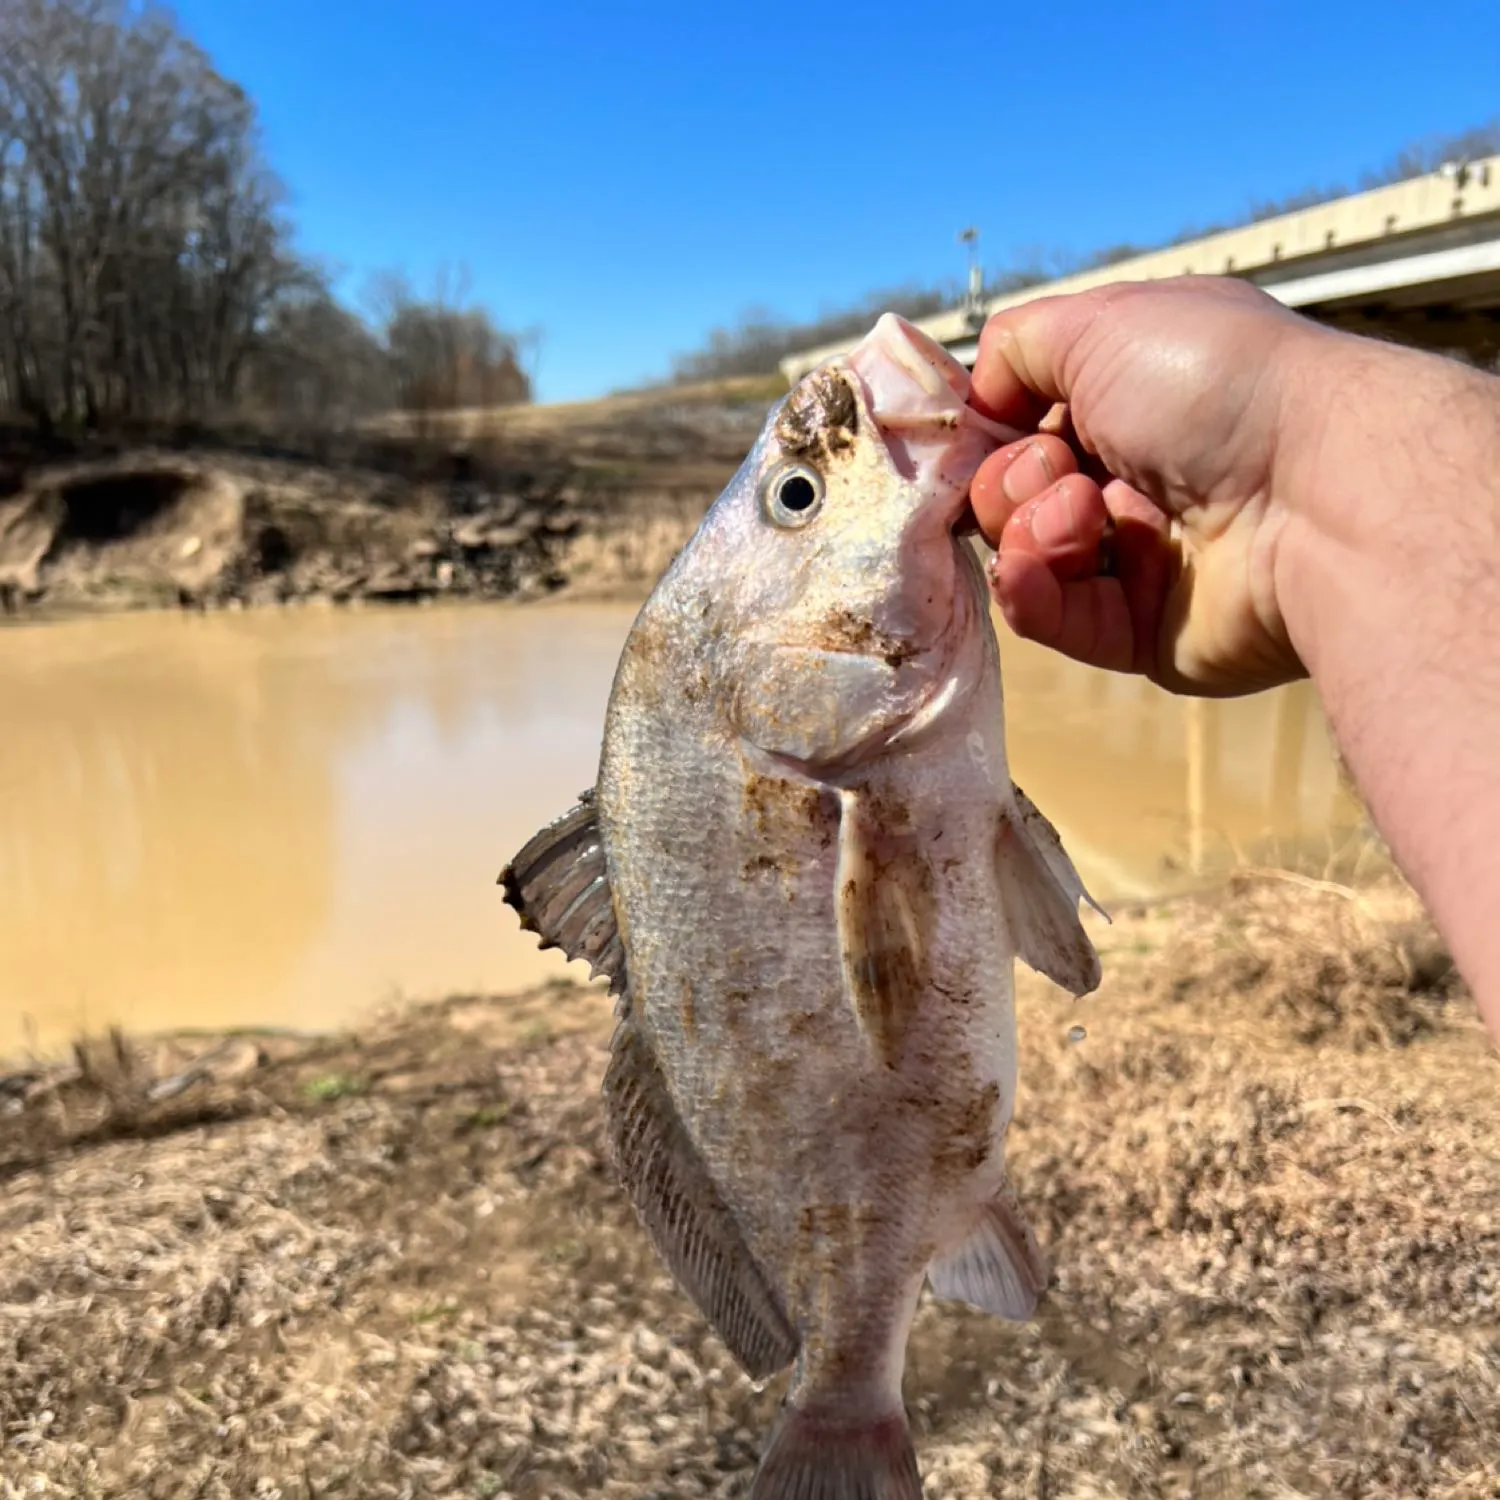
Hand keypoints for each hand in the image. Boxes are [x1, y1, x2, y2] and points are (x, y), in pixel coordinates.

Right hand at [968, 276, 1326, 695]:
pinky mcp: (1139, 630)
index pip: (1022, 421)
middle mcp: (1134, 474)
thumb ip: (1016, 347)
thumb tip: (974, 394)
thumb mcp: (1104, 323)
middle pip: (1013, 491)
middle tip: (1060, 465)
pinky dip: (1030, 592)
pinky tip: (1035, 569)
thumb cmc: (1219, 387)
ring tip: (1083, 512)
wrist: (1314, 494)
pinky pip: (1053, 619)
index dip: (986, 429)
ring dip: (1030, 528)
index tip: (968, 430)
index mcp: (1131, 399)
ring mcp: (1137, 556)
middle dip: (1013, 477)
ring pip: (1025, 555)